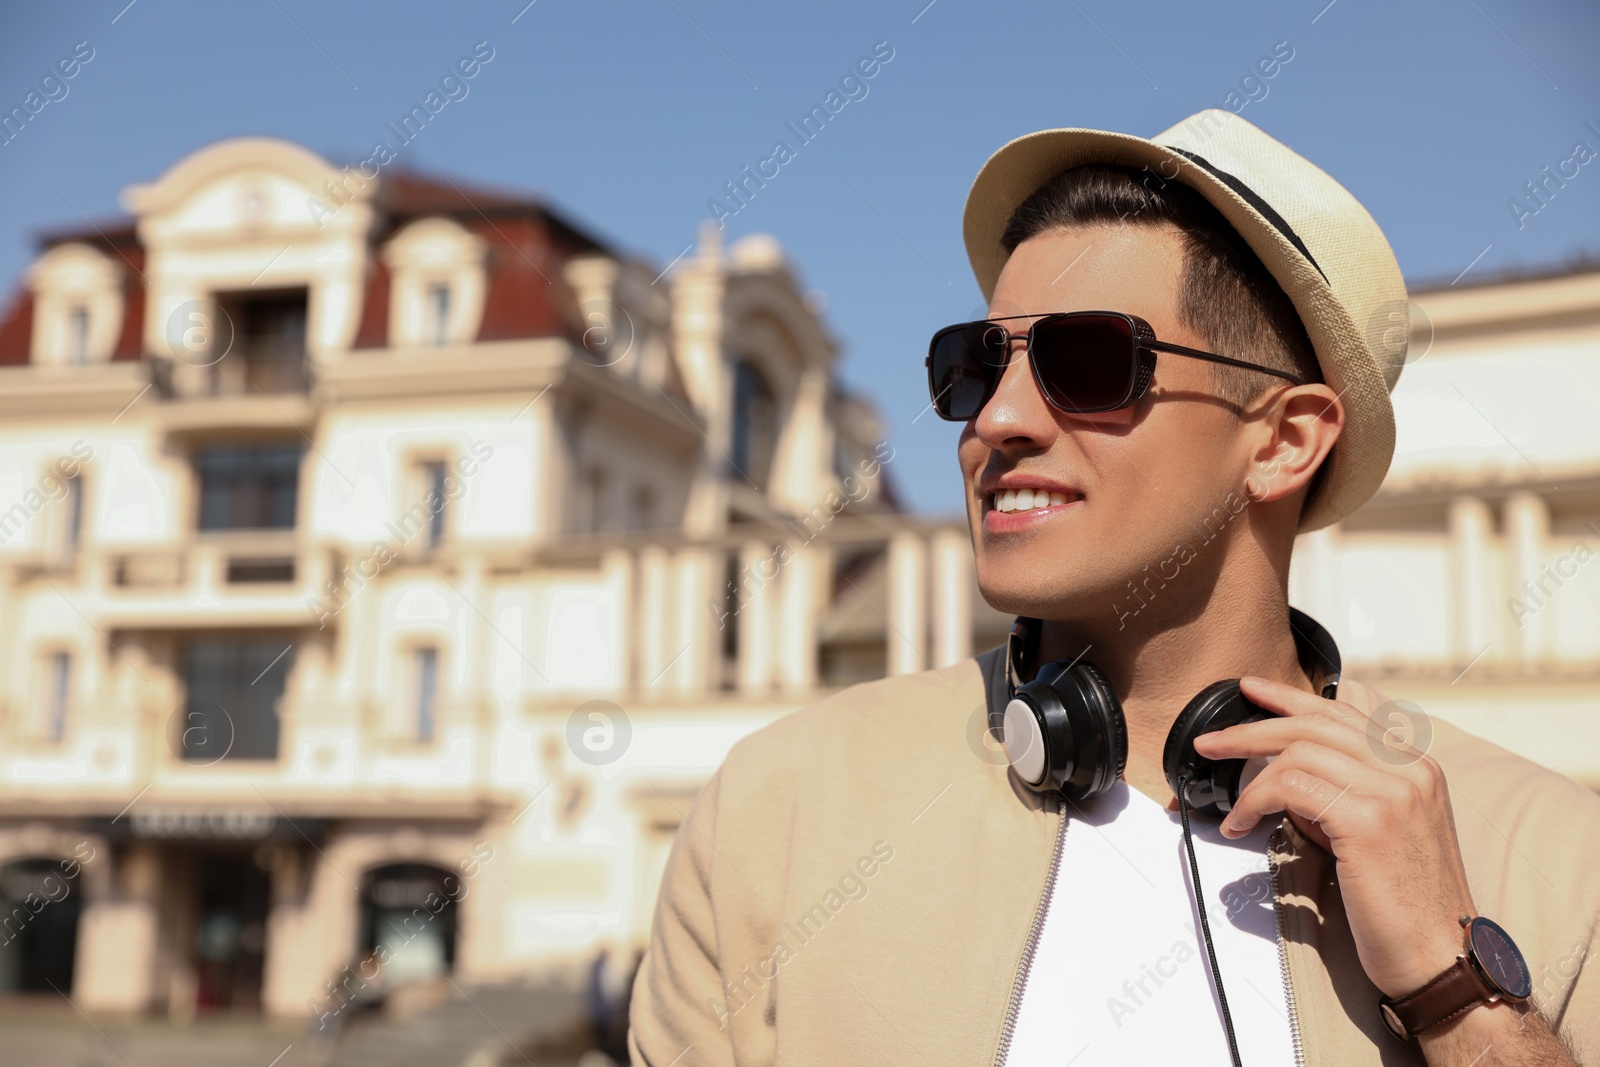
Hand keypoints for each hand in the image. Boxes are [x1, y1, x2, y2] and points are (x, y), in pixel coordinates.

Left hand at [1191, 677, 1474, 998]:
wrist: (1441, 957)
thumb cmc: (1404, 904)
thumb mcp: (1377, 831)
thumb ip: (1340, 792)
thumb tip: (1286, 775)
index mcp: (1416, 766)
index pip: (1343, 713)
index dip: (1291, 698)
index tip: (1251, 689)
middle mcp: (1410, 769)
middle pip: (1314, 725)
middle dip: (1252, 728)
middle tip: (1211, 742)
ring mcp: (1394, 791)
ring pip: (1297, 753)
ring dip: (1248, 777)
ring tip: (1229, 806)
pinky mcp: (1369, 819)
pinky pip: (1290, 788)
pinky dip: (1254, 803)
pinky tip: (1241, 826)